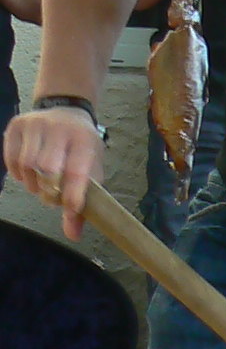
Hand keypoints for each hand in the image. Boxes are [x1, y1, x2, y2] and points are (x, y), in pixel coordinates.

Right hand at [3, 104, 103, 237]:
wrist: (67, 112)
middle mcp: (60, 129)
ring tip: (41, 183)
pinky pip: (11, 158)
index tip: (70, 211)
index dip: (72, 196)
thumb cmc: (81, 147)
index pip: (77, 171)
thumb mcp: (92, 170)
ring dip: (33, 183)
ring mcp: (36, 124)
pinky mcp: (17, 125)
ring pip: (27, 165)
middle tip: (52, 195)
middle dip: (49, 190)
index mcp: (84, 140)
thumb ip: (83, 203)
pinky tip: (28, 173)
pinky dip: (18, 173)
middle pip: (48, 169)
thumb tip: (72, 235)